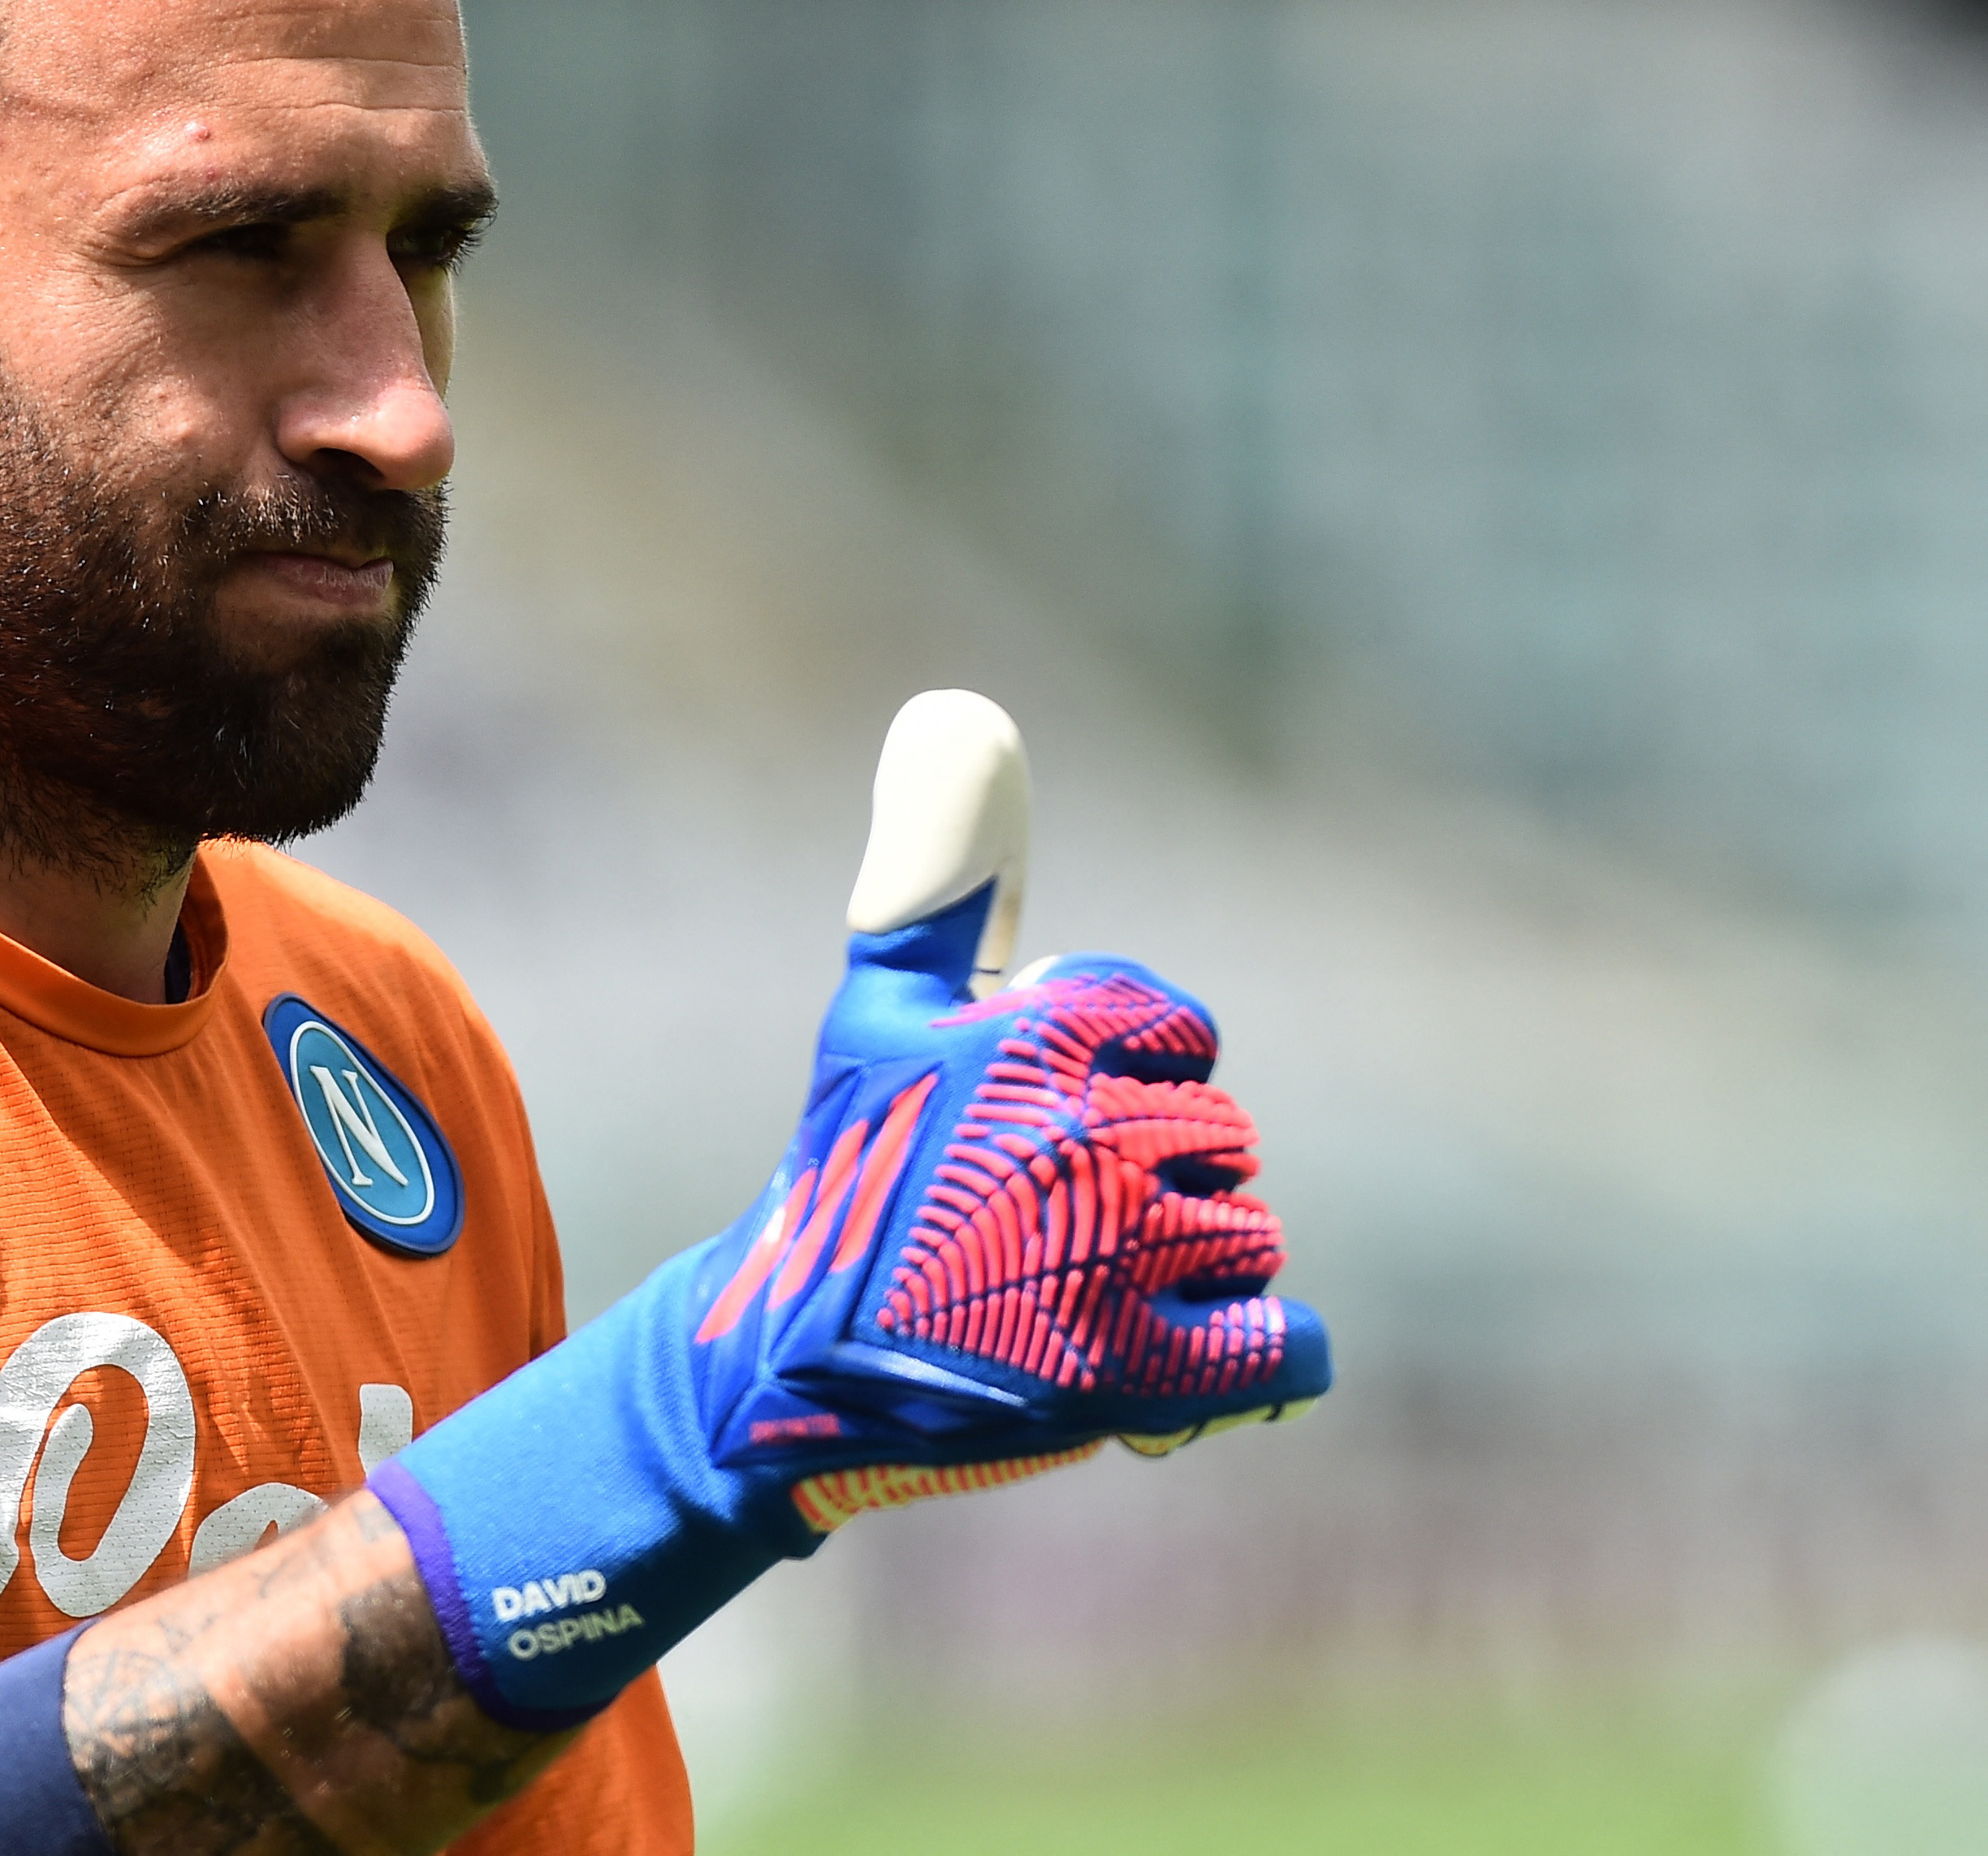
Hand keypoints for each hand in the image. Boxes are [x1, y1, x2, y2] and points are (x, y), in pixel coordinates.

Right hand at [372, 692, 1329, 1727]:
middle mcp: (1087, 1133)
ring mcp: (1122, 1260)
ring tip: (1073, 1299)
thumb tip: (959, 705)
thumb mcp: (885, 1008)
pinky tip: (1181, 1368)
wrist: (792, 1370)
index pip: (1176, 1028)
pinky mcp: (1146, 1379)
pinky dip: (1254, 1363)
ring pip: (1246, 1238)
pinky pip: (1290, 1347)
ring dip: (1184, 1277)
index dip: (1120, 1078)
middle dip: (1148, 1185)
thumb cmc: (853, 1173)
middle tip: (1038, 1229)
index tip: (1037, 1129)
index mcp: (1039, 1031)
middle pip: (1216, 1138)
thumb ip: (939, 868)